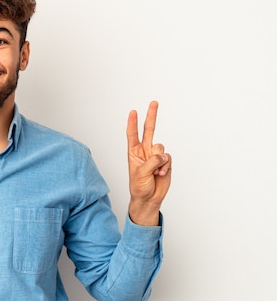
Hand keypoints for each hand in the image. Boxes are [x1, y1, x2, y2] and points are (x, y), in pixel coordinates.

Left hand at [126, 101, 171, 225]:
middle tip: (153, 102)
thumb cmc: (139, 187)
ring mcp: (155, 156)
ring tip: (154, 172)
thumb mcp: (140, 174)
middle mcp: (145, 151)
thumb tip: (162, 155)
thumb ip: (151, 162)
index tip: (133, 112)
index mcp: (134, 152)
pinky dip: (165, 166)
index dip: (133, 123)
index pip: (132, 134)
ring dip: (159, 160)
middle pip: (149, 130)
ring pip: (161, 147)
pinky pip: (168, 158)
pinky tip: (160, 174)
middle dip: (151, 116)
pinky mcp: (165, 162)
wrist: (149, 198)